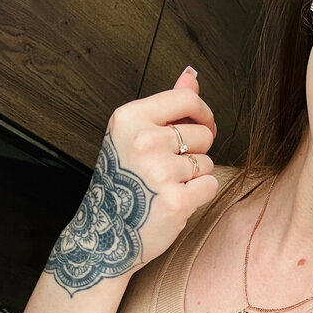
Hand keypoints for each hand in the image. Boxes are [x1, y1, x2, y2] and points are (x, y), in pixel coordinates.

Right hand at [44, 67, 219, 294]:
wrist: (104, 236)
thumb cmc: (121, 185)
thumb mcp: (133, 137)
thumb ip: (167, 105)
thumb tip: (191, 76)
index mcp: (130, 119)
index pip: (186, 99)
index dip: (202, 114)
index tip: (202, 126)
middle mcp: (143, 141)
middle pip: (202, 133)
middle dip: (196, 151)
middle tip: (170, 169)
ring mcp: (159, 171)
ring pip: (207, 162)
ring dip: (195, 176)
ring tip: (166, 187)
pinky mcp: (176, 200)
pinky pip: (209, 186)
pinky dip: (199, 196)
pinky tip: (175, 201)